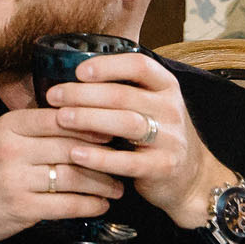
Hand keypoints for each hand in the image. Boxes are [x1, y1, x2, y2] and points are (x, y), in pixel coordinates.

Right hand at [0, 107, 124, 243]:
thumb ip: (34, 129)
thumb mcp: (0, 138)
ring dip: (103, 183)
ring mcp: (16, 179)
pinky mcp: (22, 208)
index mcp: (9, 126)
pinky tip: (100, 205)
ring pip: (74, 177)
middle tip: (125, 161)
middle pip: (72, 148)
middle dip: (105, 156)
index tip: (116, 131)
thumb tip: (83, 122)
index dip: (92, 124)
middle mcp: (12, 149)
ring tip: (117, 186)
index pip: (60, 118)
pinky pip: (68, 205)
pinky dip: (91, 205)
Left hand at [45, 52, 232, 229]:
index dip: (107, 66)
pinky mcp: (164, 167)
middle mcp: (171, 109)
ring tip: (60, 119)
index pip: (139, 65)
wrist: (191, 178)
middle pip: (123, 95)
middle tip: (53, 96)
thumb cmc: (155, 134)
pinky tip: (75, 153)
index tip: (77, 71)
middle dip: (83, 94)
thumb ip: (119, 89)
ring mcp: (171, 139)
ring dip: (88, 119)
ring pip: (126, 122)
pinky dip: (99, 157)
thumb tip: (65, 73)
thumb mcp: (147, 105)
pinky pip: (129, 161)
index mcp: (165, 87)